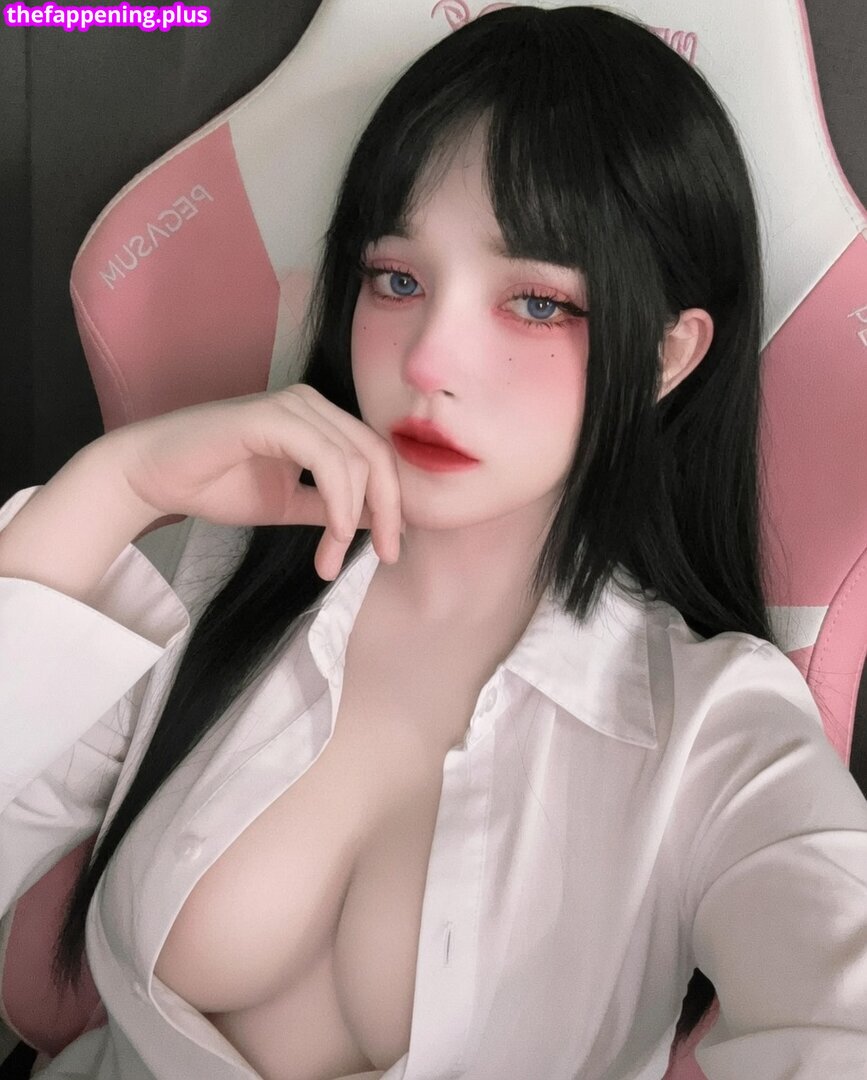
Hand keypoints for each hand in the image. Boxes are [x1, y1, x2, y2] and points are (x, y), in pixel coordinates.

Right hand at [101, 384, 401, 580]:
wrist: (154, 477)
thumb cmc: (214, 485)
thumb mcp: (288, 505)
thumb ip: (330, 509)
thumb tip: (377, 521)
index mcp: (320, 420)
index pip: (376, 456)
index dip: (393, 503)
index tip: (390, 549)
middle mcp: (311, 404)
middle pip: (376, 455)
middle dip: (388, 511)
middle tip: (386, 555)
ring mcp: (291, 406)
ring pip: (355, 460)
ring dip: (353, 517)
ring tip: (331, 558)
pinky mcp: (270, 417)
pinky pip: (325, 458)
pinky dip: (339, 499)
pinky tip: (335, 531)